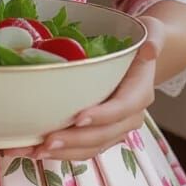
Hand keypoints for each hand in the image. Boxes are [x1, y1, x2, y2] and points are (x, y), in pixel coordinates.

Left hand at [0, 15, 165, 162]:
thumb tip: (150, 48)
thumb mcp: (151, 33)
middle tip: (45, 142)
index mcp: (140, 93)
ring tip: (32, 150)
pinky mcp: (100, 133)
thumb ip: (153, 39)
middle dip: (73, 141)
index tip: (78, 117)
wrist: (141, 58)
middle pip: (102, 135)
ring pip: (90, 147)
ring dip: (62, 153)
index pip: (122, 108)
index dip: (102, 116)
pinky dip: (59, 152)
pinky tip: (34, 149)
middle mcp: (129, 117)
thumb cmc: (140, 41)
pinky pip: (82, 148)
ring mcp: (114, 128)